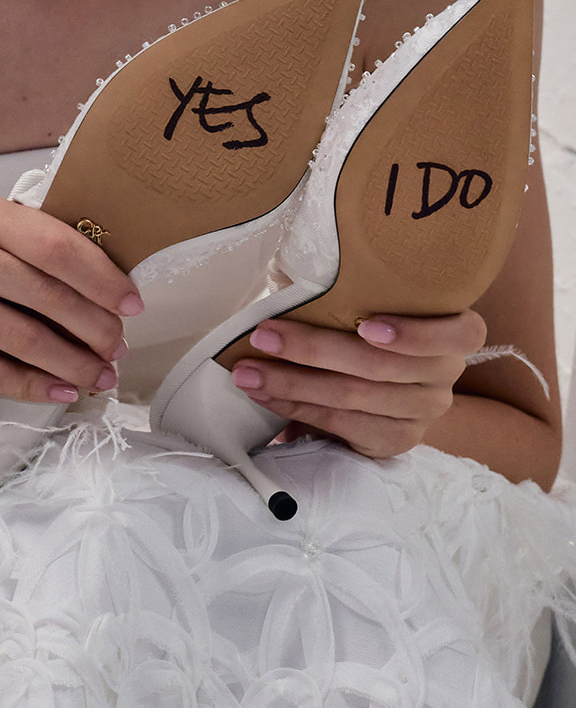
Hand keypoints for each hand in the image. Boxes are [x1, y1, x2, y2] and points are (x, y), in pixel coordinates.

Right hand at [0, 193, 142, 415]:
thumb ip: (38, 261)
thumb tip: (117, 298)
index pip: (52, 241)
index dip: (99, 275)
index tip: (132, 305)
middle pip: (40, 289)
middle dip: (91, 324)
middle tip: (119, 350)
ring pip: (19, 333)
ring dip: (70, 362)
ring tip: (100, 377)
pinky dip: (32, 384)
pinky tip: (60, 392)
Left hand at [230, 309, 487, 458]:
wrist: (386, 384)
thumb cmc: (369, 322)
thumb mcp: (372, 298)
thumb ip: (352, 285)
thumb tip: (293, 265)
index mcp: (455, 333)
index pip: (459, 335)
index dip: (414, 334)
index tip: (366, 326)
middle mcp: (444, 376)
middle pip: (380, 366)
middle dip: (312, 348)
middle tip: (262, 335)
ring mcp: (422, 414)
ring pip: (352, 397)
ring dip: (292, 382)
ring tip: (248, 371)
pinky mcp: (395, 442)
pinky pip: (341, 425)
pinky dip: (296, 406)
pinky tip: (265, 393)